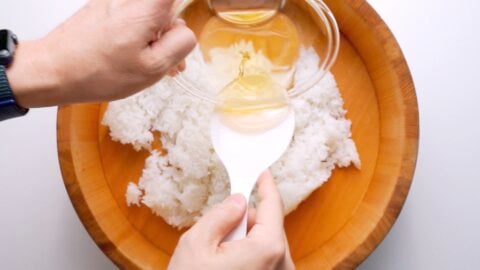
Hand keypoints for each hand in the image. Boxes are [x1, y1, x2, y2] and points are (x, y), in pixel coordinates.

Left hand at [7, 0, 195, 107]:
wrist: (53, 71)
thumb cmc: (100, 72)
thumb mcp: (152, 67)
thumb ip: (179, 44)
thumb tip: (186, 31)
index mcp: (146, 9)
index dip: (182, 10)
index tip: (178, 35)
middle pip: (165, 7)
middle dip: (171, 32)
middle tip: (170, 62)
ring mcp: (114, 1)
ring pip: (148, 14)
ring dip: (155, 37)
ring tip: (148, 65)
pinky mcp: (102, 8)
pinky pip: (131, 17)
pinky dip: (138, 35)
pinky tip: (131, 58)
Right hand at [168, 171, 294, 269]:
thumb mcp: (197, 242)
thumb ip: (222, 214)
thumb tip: (239, 201)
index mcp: (267, 249)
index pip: (272, 206)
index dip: (265, 185)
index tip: (262, 172)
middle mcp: (281, 264)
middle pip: (269, 226)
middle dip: (247, 219)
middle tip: (222, 225)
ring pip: (266, 244)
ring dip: (246, 239)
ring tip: (220, 252)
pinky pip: (265, 259)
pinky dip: (249, 253)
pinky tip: (227, 263)